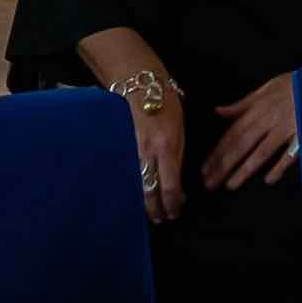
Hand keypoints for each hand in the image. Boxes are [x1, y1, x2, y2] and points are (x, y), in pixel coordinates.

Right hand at [82, 28, 188, 219]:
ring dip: (143, 203)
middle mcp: (147, 152)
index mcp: (167, 147)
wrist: (140, 83)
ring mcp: (131, 150)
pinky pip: (125, 173)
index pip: (171, 186)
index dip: (173, 204)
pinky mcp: (120, 147)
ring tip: (149, 213)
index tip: (177, 211)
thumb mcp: (181, 129)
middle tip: (162, 219)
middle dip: (156, 209)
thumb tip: (177, 182)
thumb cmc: (166, 104)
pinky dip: (130, 186)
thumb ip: (177, 156)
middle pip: (150, 191)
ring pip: (135, 185)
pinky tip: (133, 195)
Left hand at [203, 73, 301, 193]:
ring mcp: (286, 127)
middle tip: (210, 182)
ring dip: (244, 169)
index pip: (232, 133)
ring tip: (230, 185)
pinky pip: (290, 153)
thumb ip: (242, 104)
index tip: (205, 167)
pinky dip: (279, 166)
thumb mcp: (267, 87)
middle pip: (241, 144)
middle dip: (223, 164)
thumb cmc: (295, 84)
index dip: (218, 151)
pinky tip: (269, 180)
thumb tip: (218, 111)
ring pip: (261, 151)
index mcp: (258, 108)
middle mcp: (268, 118)